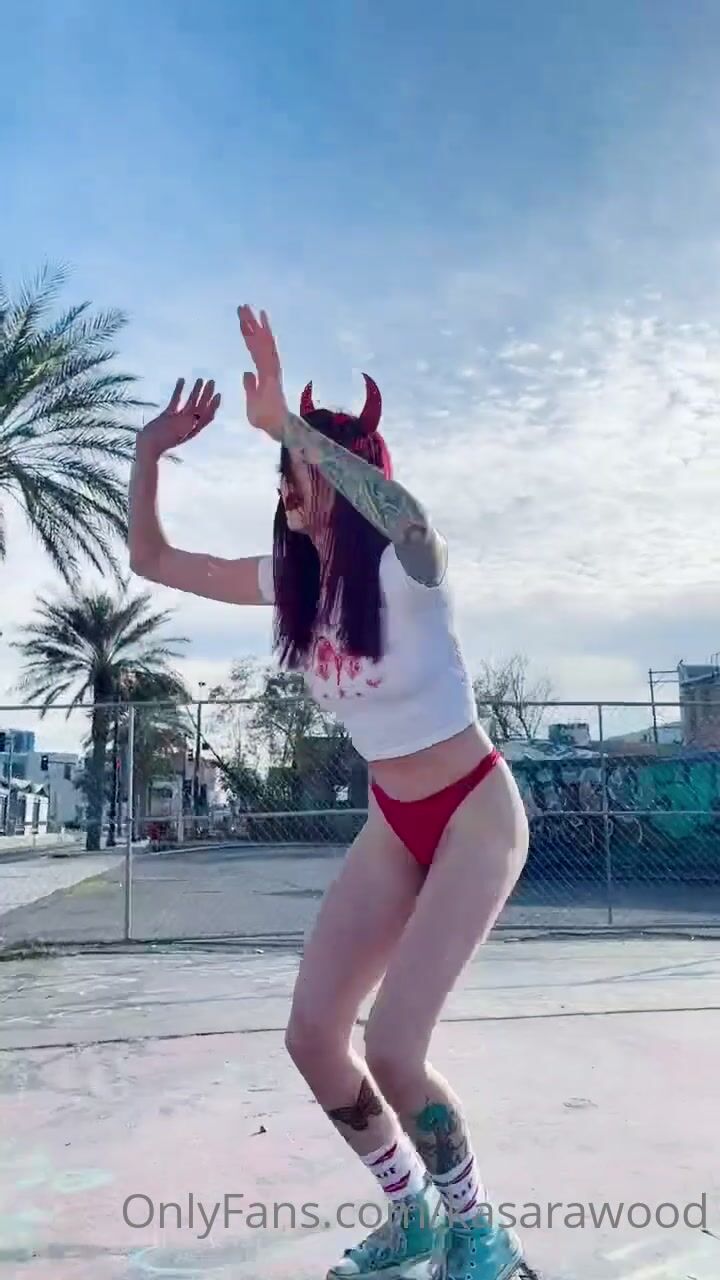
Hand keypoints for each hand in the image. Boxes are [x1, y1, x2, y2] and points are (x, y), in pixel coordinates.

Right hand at [137, 378, 219, 457]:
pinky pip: (176, 400)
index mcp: (194, 428)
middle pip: (201, 406)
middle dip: (207, 394)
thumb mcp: (178, 432)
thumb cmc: (163, 441)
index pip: (208, 415)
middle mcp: (188, 422)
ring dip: (196, 391)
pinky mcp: (168, 415)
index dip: (214, 405)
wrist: (148, 445)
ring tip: (201, 379)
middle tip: (212, 381)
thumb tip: (196, 417)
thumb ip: (188, 424)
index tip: (218, 394)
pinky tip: (181, 380)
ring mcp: (179, 418)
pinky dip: (179, 390)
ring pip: (190, 402)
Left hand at [238, 304, 287, 440]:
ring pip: (261, 340)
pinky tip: (261, 318)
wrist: (276, 426)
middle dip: (250, 323)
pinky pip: (266, 347)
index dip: (248, 336)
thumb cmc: (265, 418)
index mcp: (263, 372)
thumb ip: (250, 386)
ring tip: (246, 308)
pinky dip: (263, 332)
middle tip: (242, 306)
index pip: (253, 350)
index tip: (242, 322)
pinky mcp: (271, 369)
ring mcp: (271, 367)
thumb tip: (246, 373)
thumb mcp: (252, 400)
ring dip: (254, 324)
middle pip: (258, 340)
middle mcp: (268, 366)